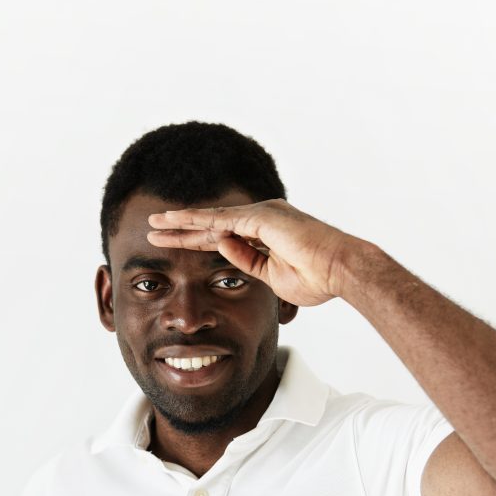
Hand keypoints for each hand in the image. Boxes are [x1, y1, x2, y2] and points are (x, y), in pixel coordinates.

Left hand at [146, 198, 365, 306]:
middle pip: (212, 225)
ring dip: (181, 222)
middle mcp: (262, 220)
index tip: (176, 245)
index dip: (198, 242)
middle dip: (182, 229)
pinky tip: (175, 221)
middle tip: (155, 229)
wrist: (341, 270)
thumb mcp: (274, 278)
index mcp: (266, 235)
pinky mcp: (260, 217)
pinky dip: (197, 220)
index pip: (223, 238)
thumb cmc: (318, 279)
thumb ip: (249, 263)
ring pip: (212, 219)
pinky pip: (221, 219)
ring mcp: (261, 215)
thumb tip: (224, 252)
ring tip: (155, 224)